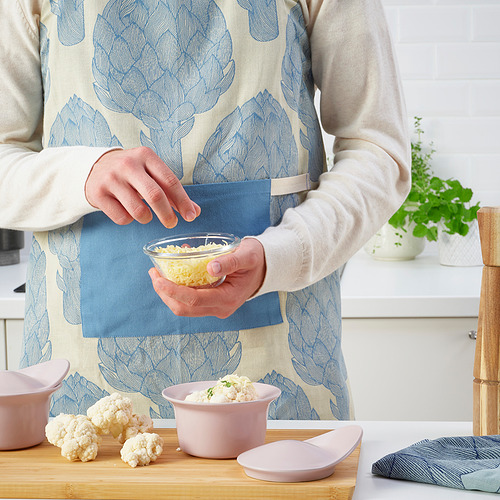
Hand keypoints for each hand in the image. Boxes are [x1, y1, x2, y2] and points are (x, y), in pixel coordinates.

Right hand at [85, 147, 199, 226]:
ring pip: (138, 211)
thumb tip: (194, 211)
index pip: (170, 181)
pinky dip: (129, 220)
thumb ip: (173, 191)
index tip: (190, 216)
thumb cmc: (132, 173)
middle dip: (167, 215)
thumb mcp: (152, 173)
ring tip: (145, 215)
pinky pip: (122, 218)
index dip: (183, 201)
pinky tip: (126, 210)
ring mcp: (111, 179)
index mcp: (146, 156)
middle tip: (172, 223)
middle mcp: (128, 165)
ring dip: (146, 219)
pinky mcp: (98, 193)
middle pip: (155, 196)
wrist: (94, 168)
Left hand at [148, 238, 265, 318]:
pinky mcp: (212, 304)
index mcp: (228, 299)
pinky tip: (173, 274)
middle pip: (184, 309)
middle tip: (154, 274)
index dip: (173, 291)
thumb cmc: (256, 259)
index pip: (194, 300)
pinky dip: (178, 290)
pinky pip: (190, 302)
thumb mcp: (246, 255)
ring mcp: (216, 308)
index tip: (158, 279)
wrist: (264, 268)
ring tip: (159, 274)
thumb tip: (210, 267)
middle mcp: (221, 308)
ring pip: (184, 308)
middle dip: (165, 293)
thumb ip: (230, 261)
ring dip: (168, 294)